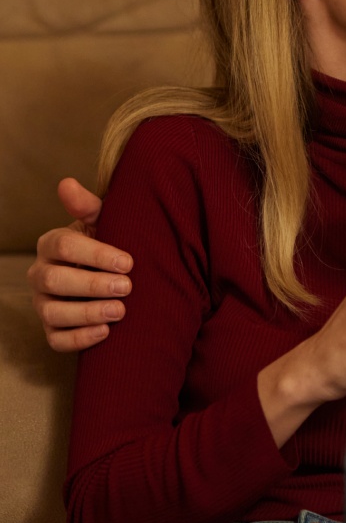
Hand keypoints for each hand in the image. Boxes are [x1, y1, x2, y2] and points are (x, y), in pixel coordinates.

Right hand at [29, 179, 130, 352]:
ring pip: (53, 312)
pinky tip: (106, 332)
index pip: (63, 245)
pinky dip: (80, 338)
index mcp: (51, 244)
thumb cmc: (109, 243)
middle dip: (92, 284)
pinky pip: (56, 339)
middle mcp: (40, 274)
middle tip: (127, 287)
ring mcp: (43, 304)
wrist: (113, 276)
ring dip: (88, 313)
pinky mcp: (51, 329)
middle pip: (55, 280)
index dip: (95, 254)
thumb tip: (66, 183)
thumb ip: (89, 206)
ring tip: (120, 311)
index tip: (128, 262)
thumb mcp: (103, 223)